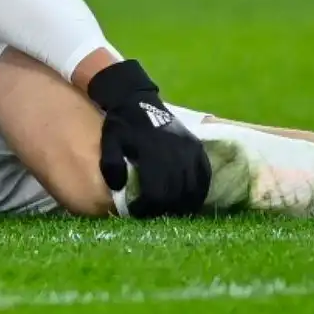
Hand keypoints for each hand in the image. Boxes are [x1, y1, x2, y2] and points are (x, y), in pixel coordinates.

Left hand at [88, 60, 211, 217]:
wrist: (137, 99)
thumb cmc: (121, 124)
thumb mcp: (109, 141)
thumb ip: (110, 163)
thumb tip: (117, 186)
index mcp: (153, 152)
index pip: (156, 192)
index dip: (147, 207)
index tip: (136, 211)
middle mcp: (176, 152)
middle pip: (175, 194)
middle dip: (163, 209)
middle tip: (151, 214)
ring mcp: (190, 149)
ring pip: (193, 188)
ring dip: (181, 204)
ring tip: (167, 210)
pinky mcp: (197, 148)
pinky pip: (205, 176)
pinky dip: (198, 192)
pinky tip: (187, 201)